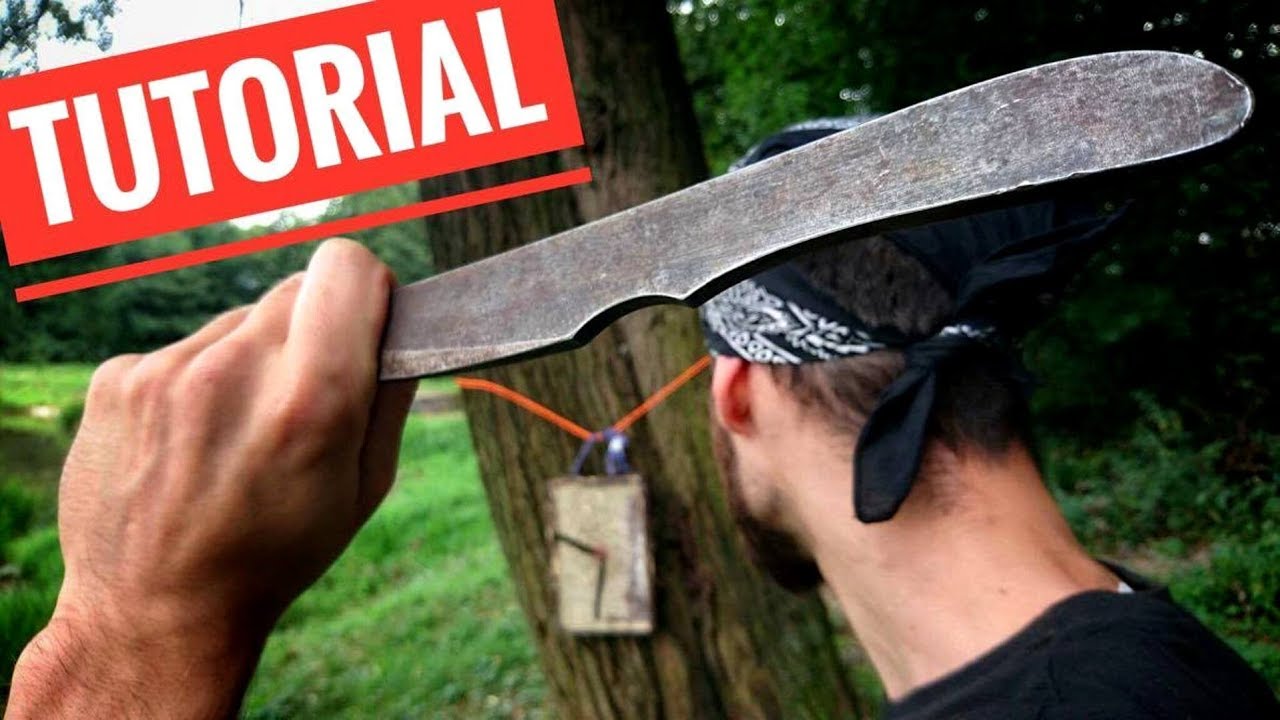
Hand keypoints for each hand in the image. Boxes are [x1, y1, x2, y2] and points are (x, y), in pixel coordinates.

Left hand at [6, 239, 416, 718]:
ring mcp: (166, 372)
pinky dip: (195, 383)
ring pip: (237, 323)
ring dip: (249, 362)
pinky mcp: (117, 379)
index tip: (362, 323)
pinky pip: (182, 350)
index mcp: (311, 401)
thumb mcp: (365, 489)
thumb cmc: (274, 554)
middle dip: (311, 331)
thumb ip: (389, 396)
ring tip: (236, 437)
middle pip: (294, 290)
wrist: (153, 610)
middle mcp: (234, 372)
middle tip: (300, 399)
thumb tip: (401, 324)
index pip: (345, 267)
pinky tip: (190, 444)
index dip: (364, 290)